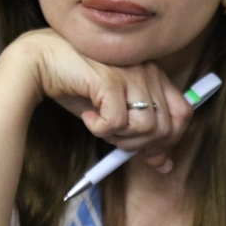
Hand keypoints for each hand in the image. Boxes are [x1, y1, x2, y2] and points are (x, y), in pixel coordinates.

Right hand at [10, 29, 192, 171]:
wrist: (42, 62)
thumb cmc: (79, 88)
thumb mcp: (115, 116)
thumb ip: (142, 136)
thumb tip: (165, 164)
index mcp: (155, 76)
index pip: (183, 114)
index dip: (168, 139)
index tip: (145, 150)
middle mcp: (149, 71)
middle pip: (166, 128)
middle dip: (139, 145)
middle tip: (114, 137)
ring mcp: (132, 74)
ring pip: (146, 128)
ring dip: (121, 137)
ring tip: (100, 125)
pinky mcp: (111, 80)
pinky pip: (117, 123)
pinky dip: (100, 129)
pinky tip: (88, 117)